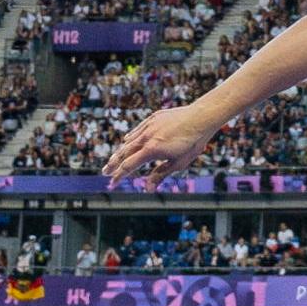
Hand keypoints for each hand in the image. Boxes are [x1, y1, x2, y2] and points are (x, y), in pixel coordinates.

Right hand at [106, 96, 224, 182]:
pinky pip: (138, 130)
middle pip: (124, 153)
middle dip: (114, 164)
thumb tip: (147, 188)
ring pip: (129, 141)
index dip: (119, 176)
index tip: (111, 184)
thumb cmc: (193, 142)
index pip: (129, 166)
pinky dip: (131, 138)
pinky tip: (127, 141)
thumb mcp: (179, 163)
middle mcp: (146, 137)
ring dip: (120, 151)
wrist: (201, 117)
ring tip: (113, 160)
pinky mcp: (154, 118)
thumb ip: (160, 174)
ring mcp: (149, 126)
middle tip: (105, 172)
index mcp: (151, 150)